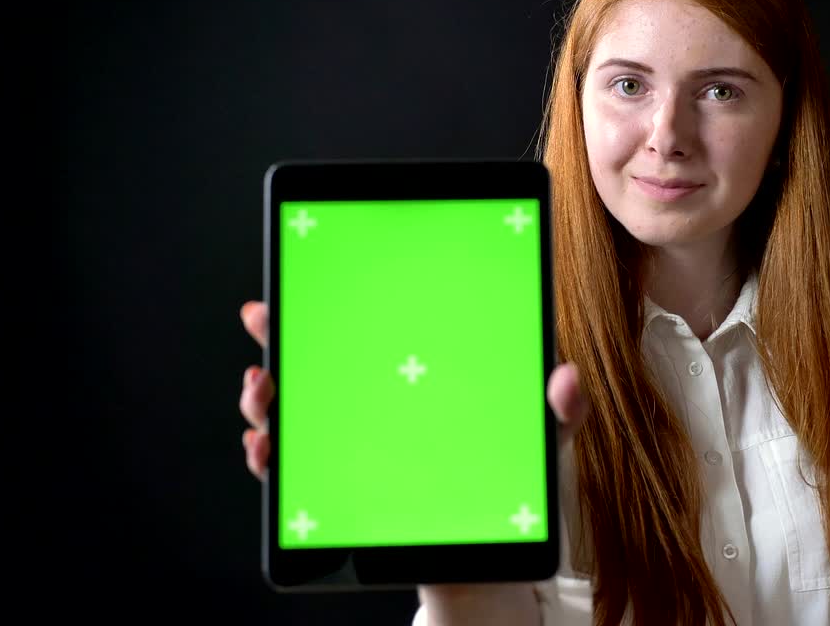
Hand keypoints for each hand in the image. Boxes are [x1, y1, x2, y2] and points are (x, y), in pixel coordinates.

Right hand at [237, 300, 589, 475]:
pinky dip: (269, 458)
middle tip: (264, 319)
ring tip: (264, 391)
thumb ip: (559, 411)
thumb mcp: (542, 440)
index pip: (374, 325)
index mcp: (421, 375)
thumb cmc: (513, 486)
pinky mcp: (339, 494)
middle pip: (319, 360)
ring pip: (294, 412)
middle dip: (280, 335)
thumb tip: (565, 378)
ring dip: (266, 396)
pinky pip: (292, 473)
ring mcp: (355, 447)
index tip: (309, 273)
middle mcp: (378, 404)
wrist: (494, 556)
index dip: (338, 297)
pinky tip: (265, 447)